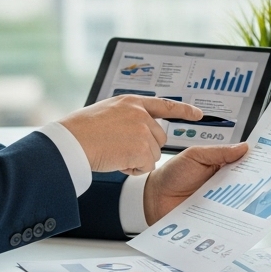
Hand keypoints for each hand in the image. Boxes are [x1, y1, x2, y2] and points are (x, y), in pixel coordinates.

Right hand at [58, 95, 201, 174]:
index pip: (165, 104)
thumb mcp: (106, 112)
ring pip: (153, 154)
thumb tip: (138, 129)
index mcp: (132, 102)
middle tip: (121, 150)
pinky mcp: (141, 148)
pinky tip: (116, 161)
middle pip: (159, 138)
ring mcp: (142, 130)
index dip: (184, 109)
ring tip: (114, 153)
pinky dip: (133, 169)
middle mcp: (140, 114)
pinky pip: (146, 166)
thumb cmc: (80, 130)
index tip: (199, 114)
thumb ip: (126, 116)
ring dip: (137, 159)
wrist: (71, 141)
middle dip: (145, 148)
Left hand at [143, 143, 248, 223]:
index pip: (244, 163)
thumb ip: (218, 152)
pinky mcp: (214, 217)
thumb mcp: (195, 156)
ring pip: (239, 202)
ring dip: (247, 202)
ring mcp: (219, 201)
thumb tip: (244, 147)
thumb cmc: (172, 174)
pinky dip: (234, 219)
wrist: (152, 198)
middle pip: (246, 184)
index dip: (257, 162)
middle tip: (269, 184)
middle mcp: (223, 184)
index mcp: (221, 166)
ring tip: (258, 202)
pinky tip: (240, 219)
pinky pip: (227, 218)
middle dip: (257, 184)